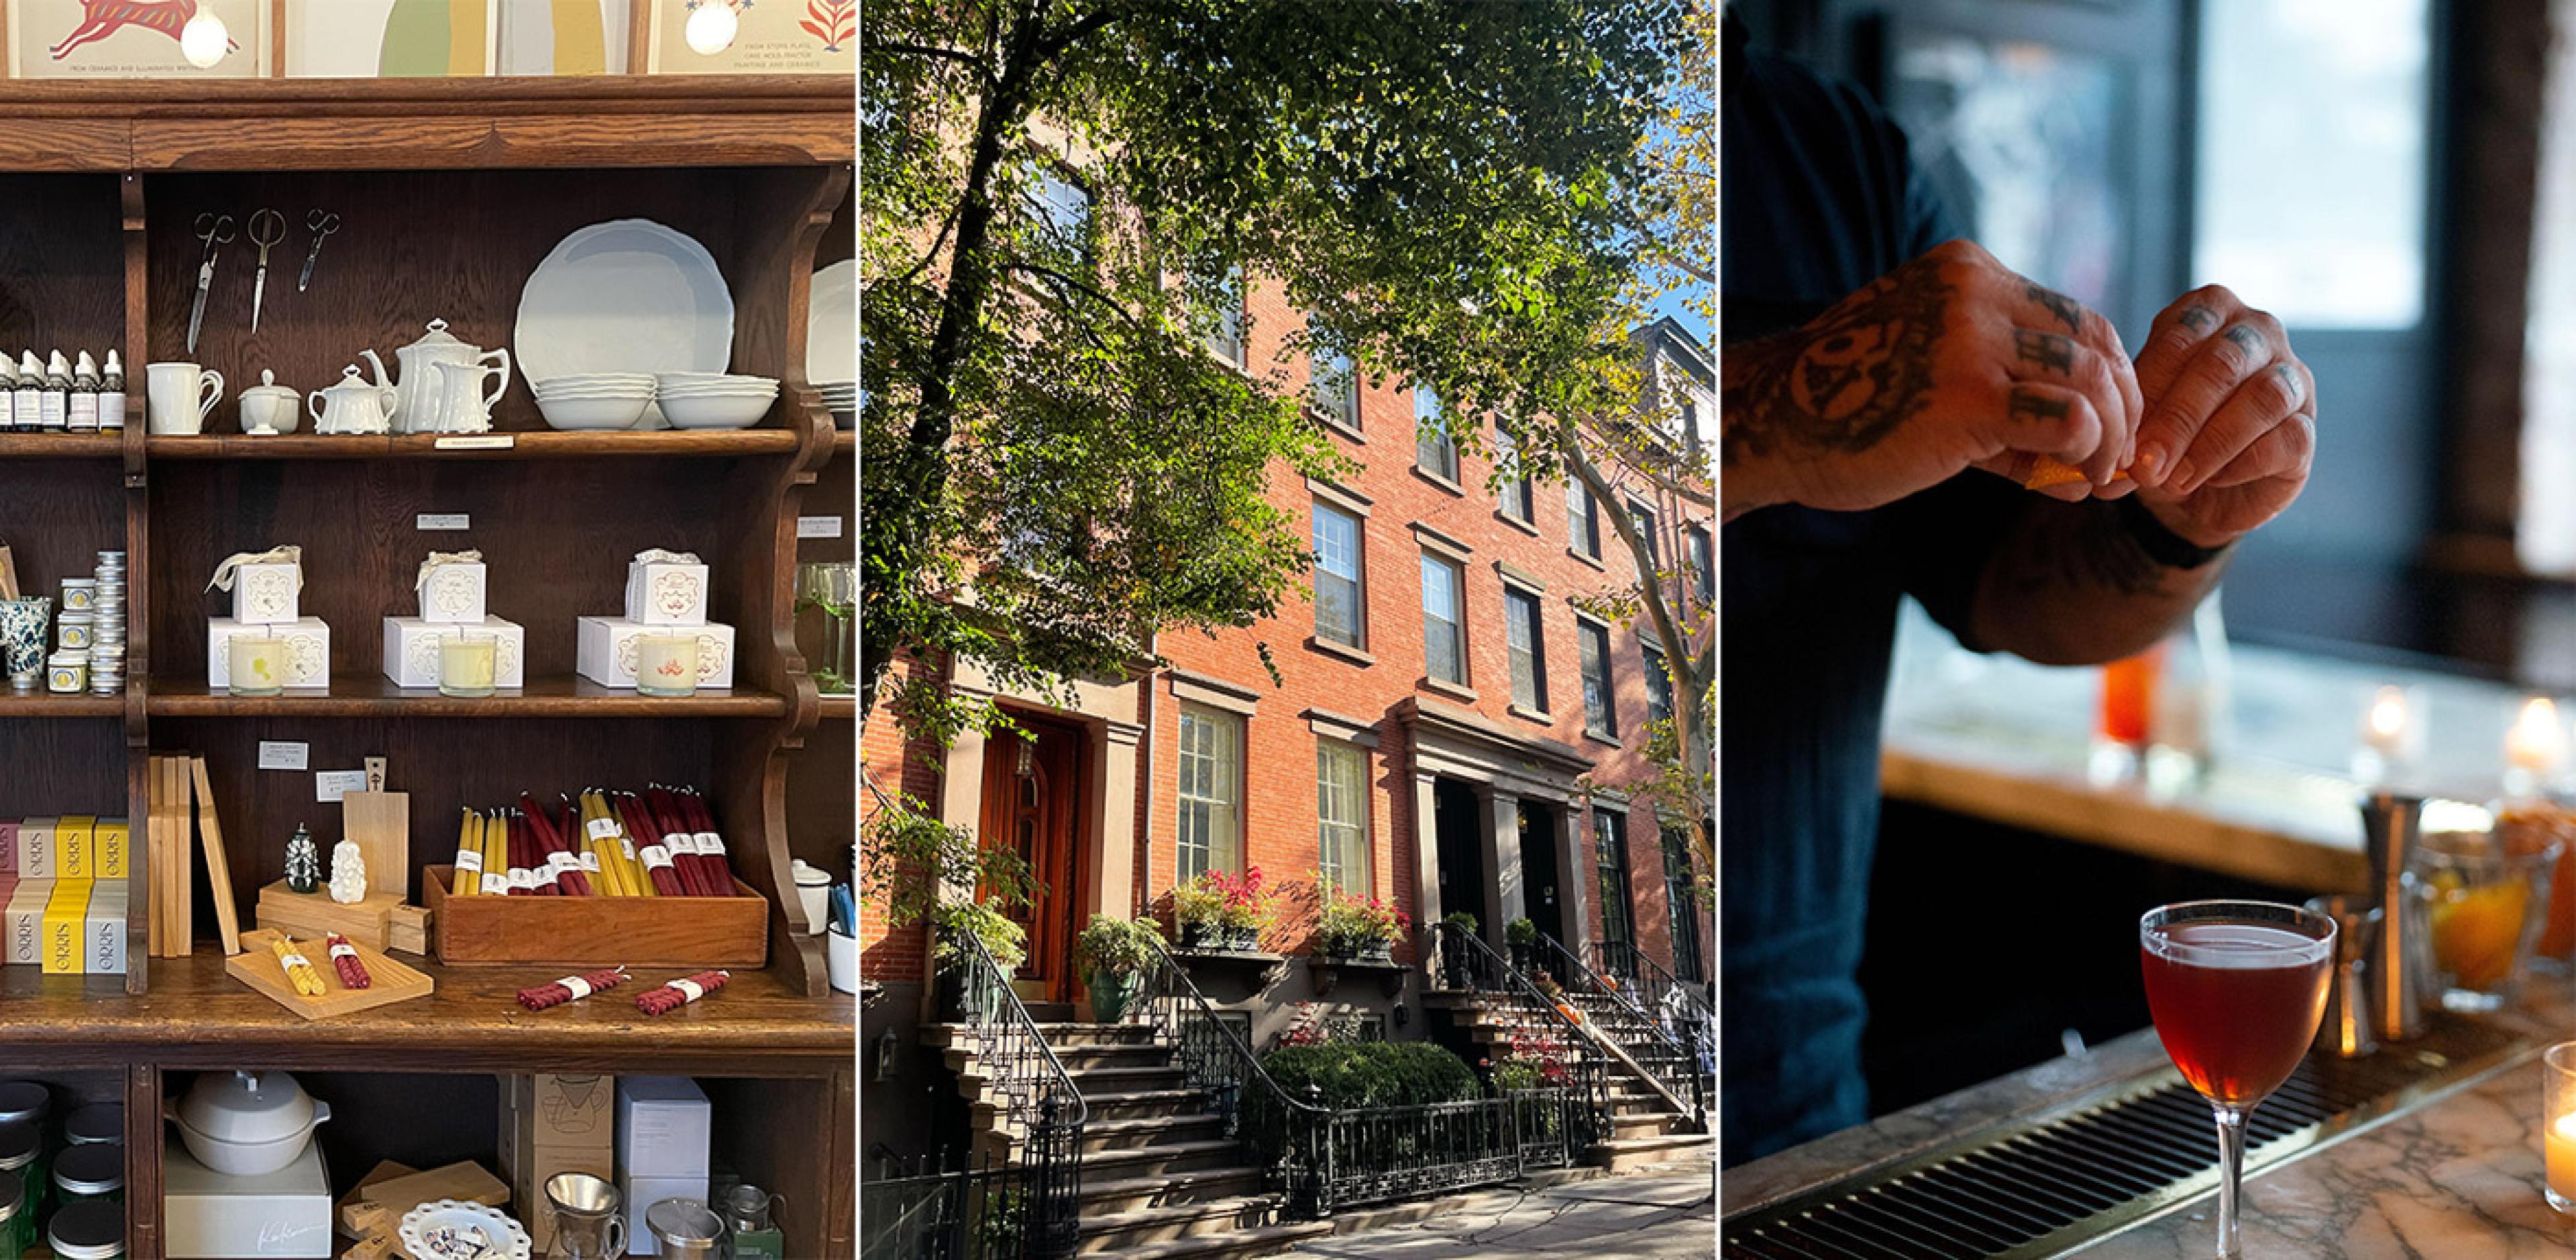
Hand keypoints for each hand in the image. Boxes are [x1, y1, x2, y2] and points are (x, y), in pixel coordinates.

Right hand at [1722, 240, 2142, 517]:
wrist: (1769, 425)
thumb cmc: (1840, 410)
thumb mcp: (1928, 376)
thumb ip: (2004, 399)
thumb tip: (2086, 458)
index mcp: (1966, 272)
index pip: (2072, 316)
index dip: (2107, 376)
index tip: (2104, 427)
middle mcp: (1975, 290)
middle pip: (2095, 340)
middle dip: (2123, 407)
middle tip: (2116, 461)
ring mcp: (1971, 337)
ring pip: (2092, 379)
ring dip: (2111, 438)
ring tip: (2097, 480)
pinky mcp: (1968, 393)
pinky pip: (2067, 419)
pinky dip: (2086, 455)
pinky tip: (2070, 484)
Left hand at [2127, 285, 2315, 545]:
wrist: (2196, 489)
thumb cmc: (2164, 431)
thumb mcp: (2139, 413)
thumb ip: (2135, 417)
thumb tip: (2130, 450)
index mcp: (2209, 311)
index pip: (2179, 337)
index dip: (2149, 387)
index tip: (2124, 432)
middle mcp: (2258, 333)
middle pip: (2223, 365)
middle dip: (2178, 419)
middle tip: (2147, 464)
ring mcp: (2292, 377)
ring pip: (2263, 398)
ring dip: (2212, 444)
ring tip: (2174, 479)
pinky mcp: (2306, 428)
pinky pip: (2285, 439)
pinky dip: (2241, 464)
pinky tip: (2210, 481)